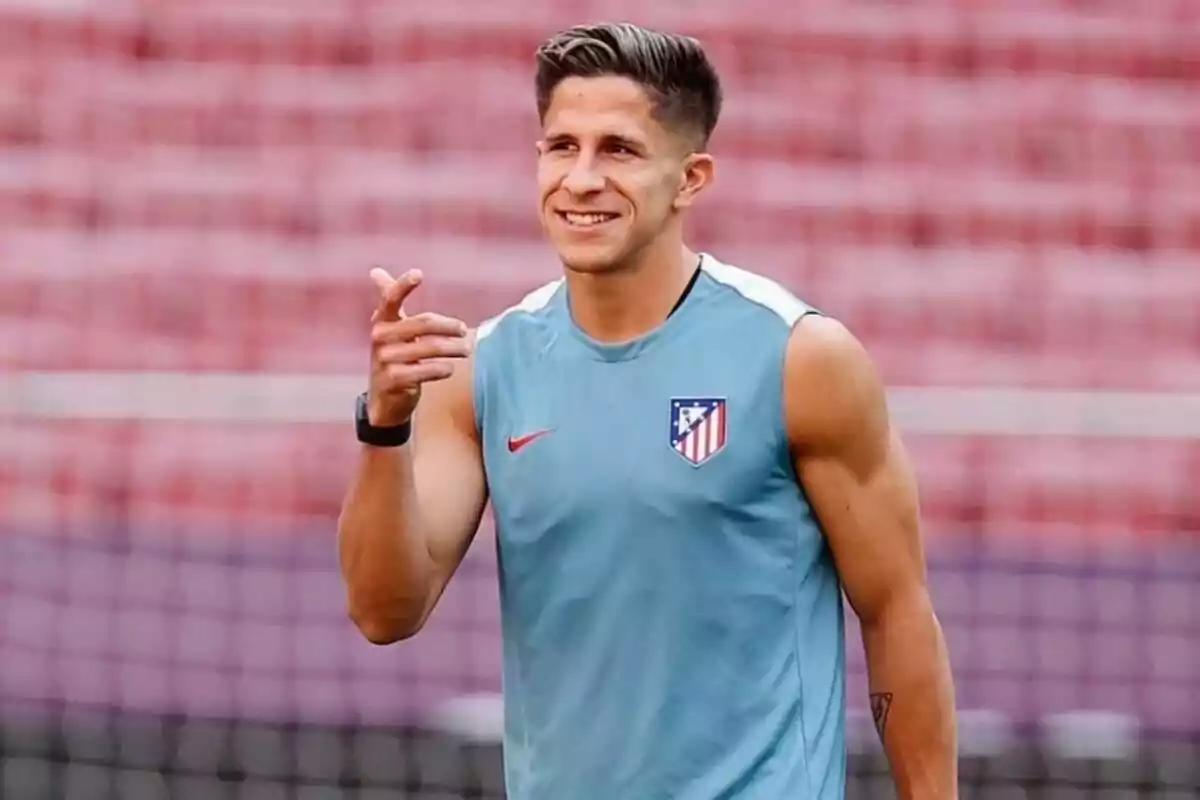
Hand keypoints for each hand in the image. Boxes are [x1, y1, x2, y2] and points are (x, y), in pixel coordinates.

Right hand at [367, 267, 469, 426]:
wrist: (384, 399)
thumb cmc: (393, 356)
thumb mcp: (389, 330)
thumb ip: (387, 300)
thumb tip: (375, 271)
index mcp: (381, 321)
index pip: (390, 298)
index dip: (403, 285)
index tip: (419, 274)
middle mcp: (380, 337)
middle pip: (424, 323)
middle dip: (449, 326)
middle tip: (464, 330)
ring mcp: (385, 359)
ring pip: (431, 347)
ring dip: (454, 348)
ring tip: (466, 350)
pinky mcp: (394, 379)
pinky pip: (428, 370)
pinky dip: (444, 368)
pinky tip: (449, 368)